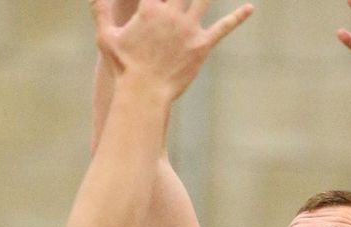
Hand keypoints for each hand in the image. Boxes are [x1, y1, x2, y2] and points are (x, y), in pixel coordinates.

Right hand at [91, 0, 252, 102]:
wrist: (144, 94)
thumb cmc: (123, 67)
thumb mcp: (106, 37)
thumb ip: (101, 10)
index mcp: (149, 9)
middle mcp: (172, 15)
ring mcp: (189, 29)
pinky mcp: (202, 46)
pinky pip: (223, 28)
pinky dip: (237, 17)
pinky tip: (250, 8)